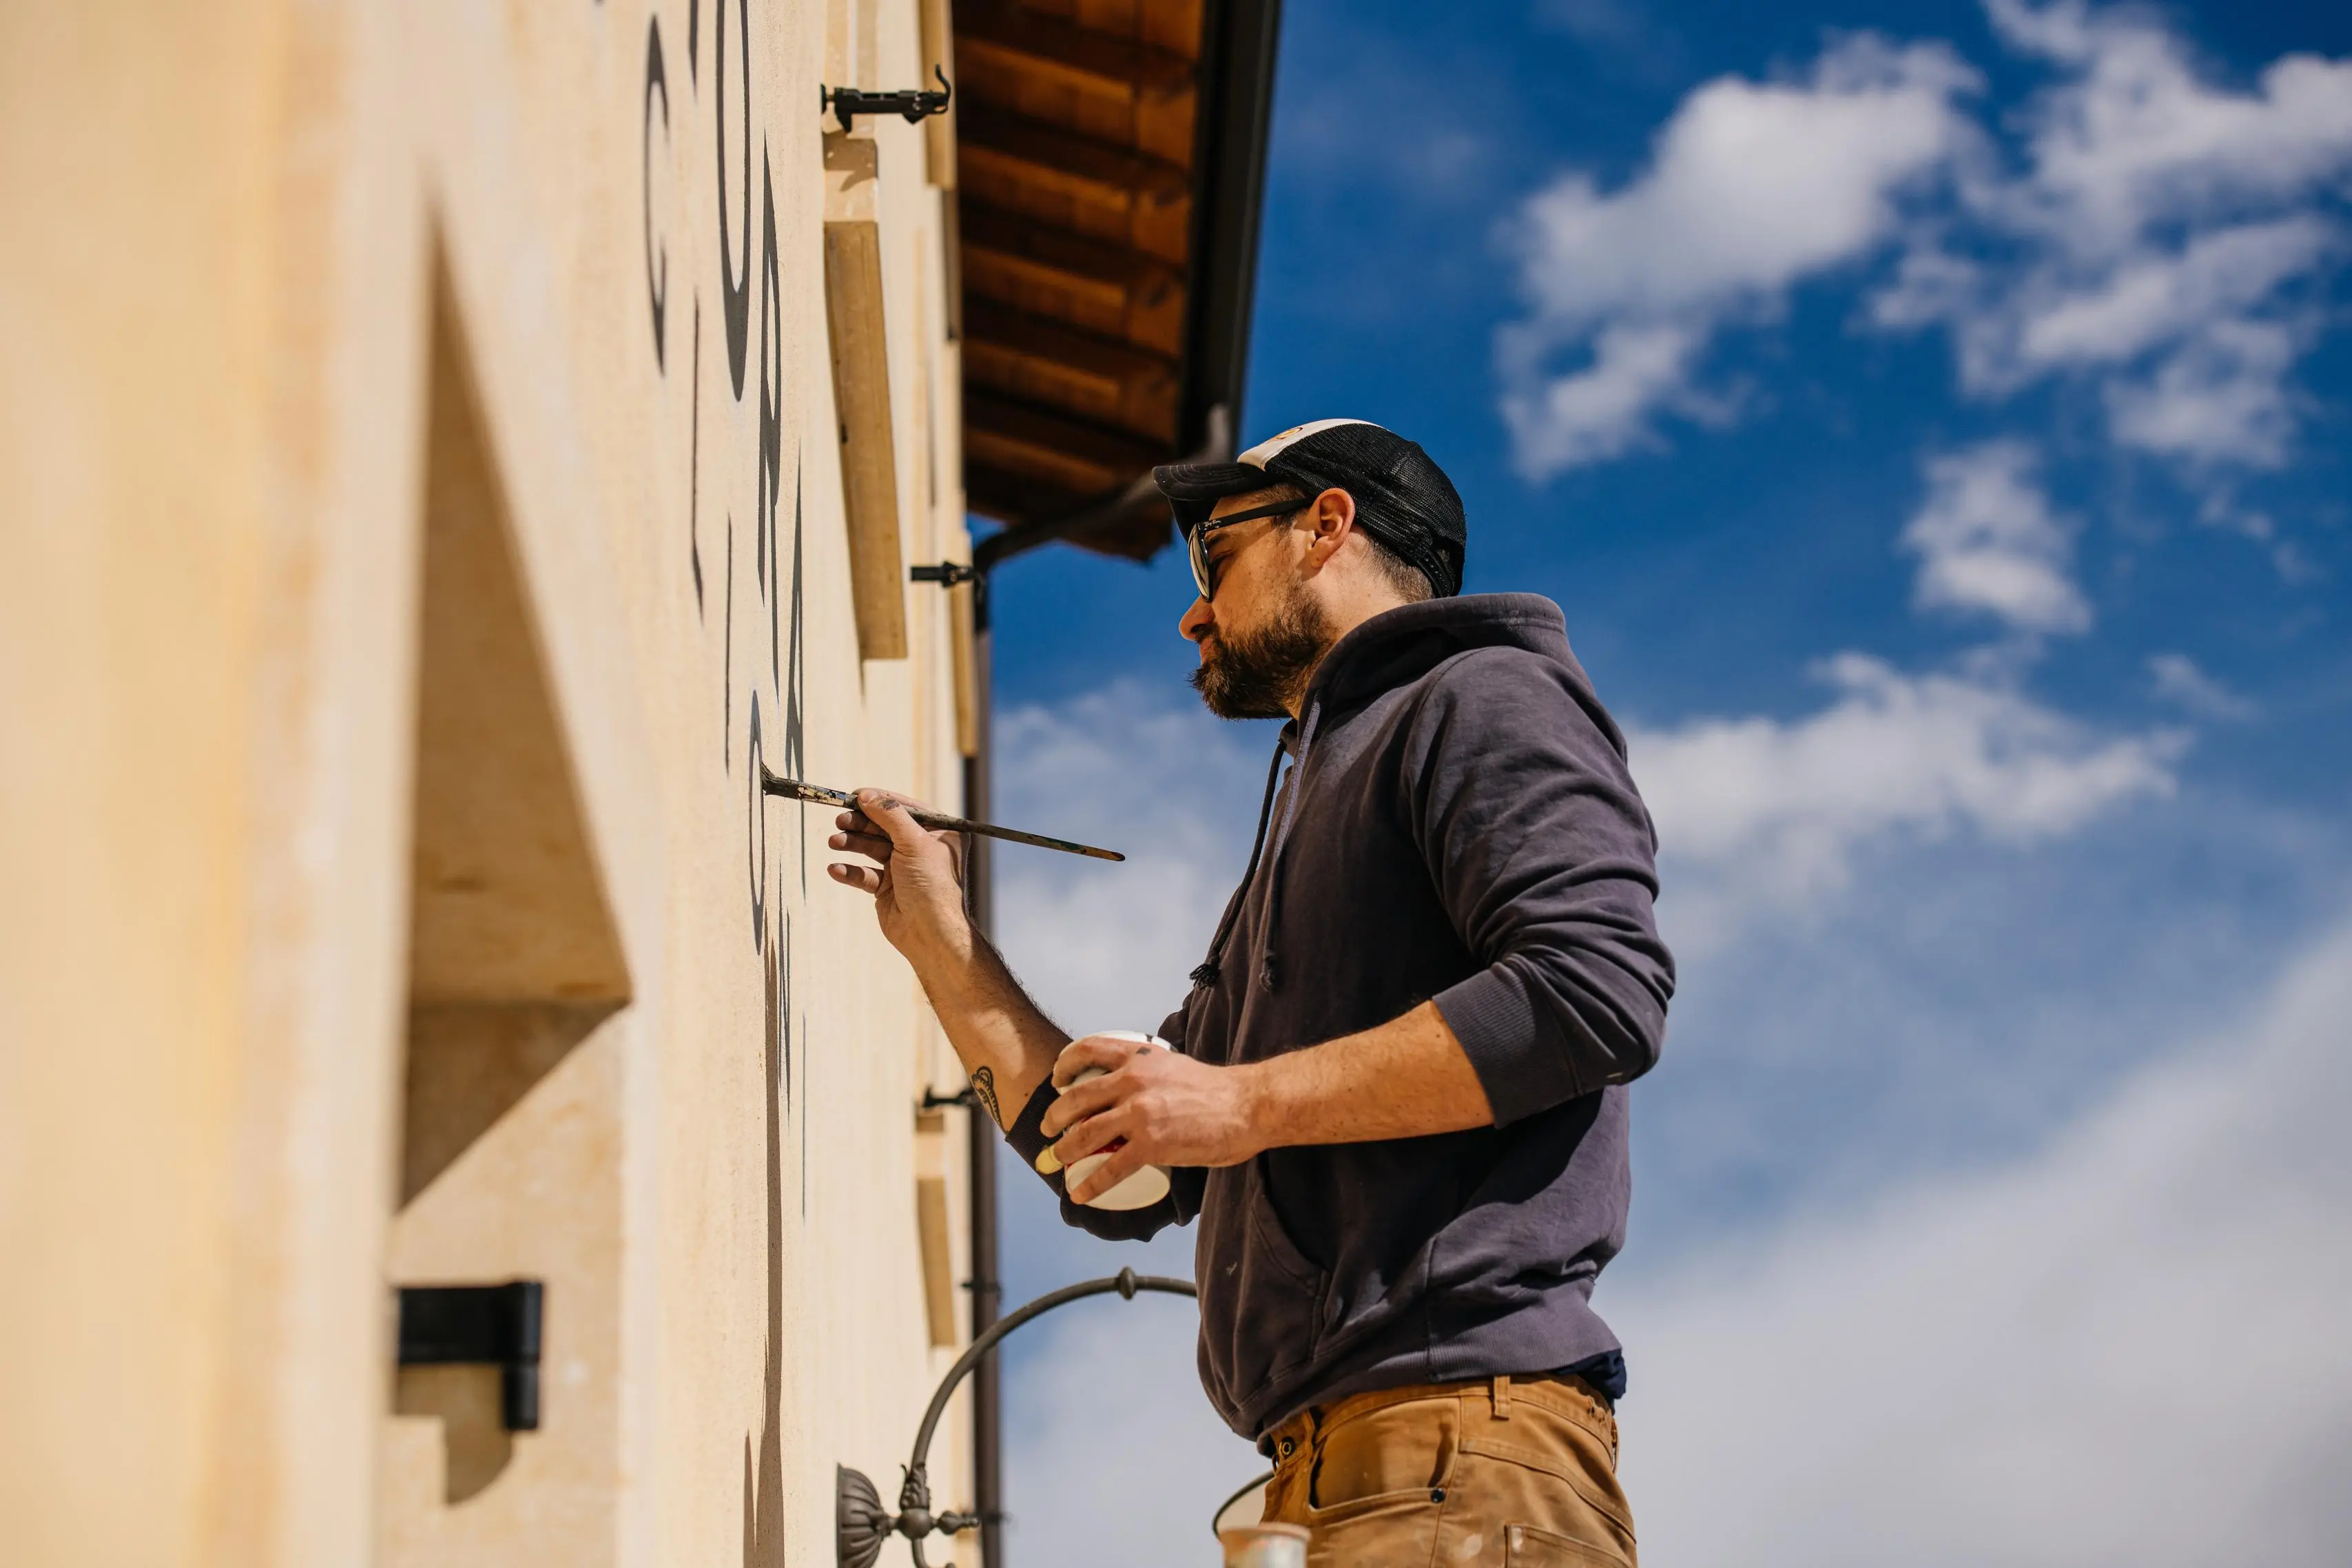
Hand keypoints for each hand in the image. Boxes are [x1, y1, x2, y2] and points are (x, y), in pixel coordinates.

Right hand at [827, 790, 970, 968]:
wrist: (930, 934)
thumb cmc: (931, 885)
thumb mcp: (914, 842)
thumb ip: (890, 815)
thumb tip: (866, 795)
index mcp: (940, 833)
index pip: (906, 808)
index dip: (880, 801)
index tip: (855, 795)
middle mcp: (923, 848)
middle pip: (885, 827)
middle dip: (861, 824)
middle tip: (840, 820)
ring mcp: (904, 868)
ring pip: (872, 849)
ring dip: (852, 844)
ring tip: (834, 842)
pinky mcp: (887, 888)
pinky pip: (865, 874)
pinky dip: (850, 871)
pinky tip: (836, 870)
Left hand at [1039, 1035, 1267, 1203]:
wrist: (1247, 1105)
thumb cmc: (1217, 1090)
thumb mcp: (1173, 1066)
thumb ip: (1148, 1075)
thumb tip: (1129, 1092)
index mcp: (1139, 1057)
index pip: (1087, 1050)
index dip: (1065, 1065)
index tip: (1057, 1079)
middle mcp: (1133, 1081)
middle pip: (1076, 1098)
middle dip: (1054, 1117)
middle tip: (1048, 1129)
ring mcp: (1140, 1113)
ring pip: (1085, 1133)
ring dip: (1064, 1150)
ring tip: (1057, 1159)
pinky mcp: (1151, 1145)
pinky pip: (1110, 1168)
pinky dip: (1090, 1184)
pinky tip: (1081, 1193)